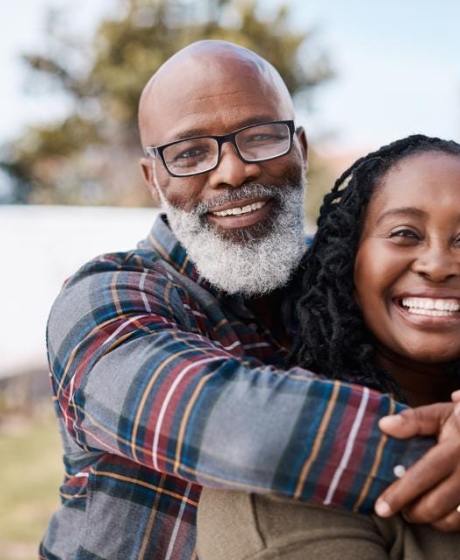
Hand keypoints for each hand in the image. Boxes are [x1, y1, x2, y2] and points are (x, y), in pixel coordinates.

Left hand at [375, 397, 459, 531]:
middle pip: (437, 502)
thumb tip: (384, 425)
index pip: (424, 474)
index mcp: (456, 447)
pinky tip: (434, 513)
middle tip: (391, 509)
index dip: (401, 493)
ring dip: (428, 518)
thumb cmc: (458, 422)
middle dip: (412, 511)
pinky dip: (446, 522)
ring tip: (410, 510)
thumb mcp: (439, 415)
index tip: (381, 507)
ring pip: (452, 517)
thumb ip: (412, 420)